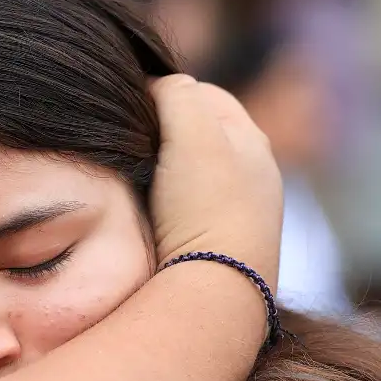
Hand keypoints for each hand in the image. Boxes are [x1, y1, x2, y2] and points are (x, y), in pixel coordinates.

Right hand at [147, 75, 283, 286]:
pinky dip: (165, 204)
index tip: (130, 110)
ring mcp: (237, 212)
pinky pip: (185, 209)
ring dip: (160, 171)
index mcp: (252, 139)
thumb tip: (156, 88)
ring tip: (134, 180)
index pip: (200, 94)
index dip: (163, 93)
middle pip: (194, 134)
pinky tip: (147, 214)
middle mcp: (251, 173)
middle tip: (129, 145)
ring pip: (187, 173)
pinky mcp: (218, 246)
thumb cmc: (207, 207)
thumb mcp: (194, 130)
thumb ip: (176, 92)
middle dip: (161, 133)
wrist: (215, 291)